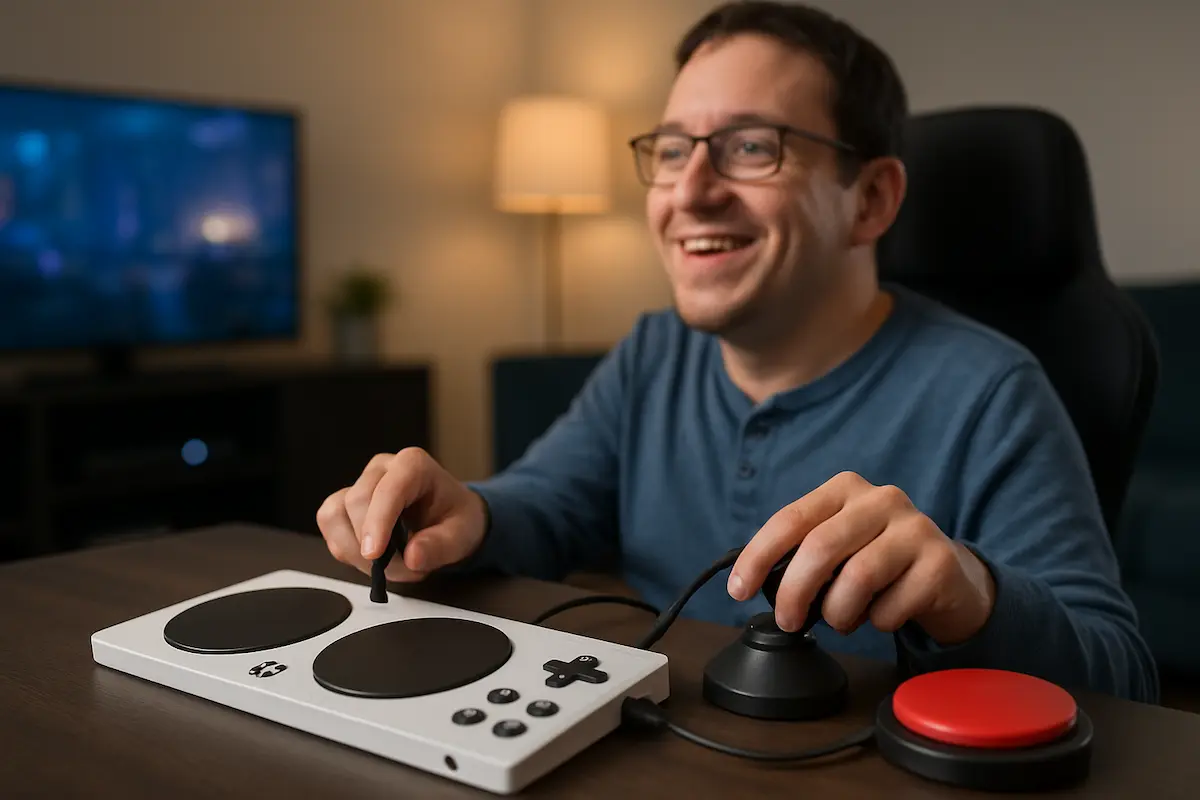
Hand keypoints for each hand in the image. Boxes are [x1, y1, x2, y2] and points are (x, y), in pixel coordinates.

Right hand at [316, 447, 488, 581]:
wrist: (449, 518)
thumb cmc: (456, 518)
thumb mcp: (462, 534)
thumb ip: (440, 546)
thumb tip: (412, 557)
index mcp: (414, 465)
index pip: (388, 490)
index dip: (377, 523)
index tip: (374, 555)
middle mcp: (382, 469)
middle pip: (356, 503)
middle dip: (372, 547)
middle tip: (405, 570)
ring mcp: (360, 484)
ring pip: (334, 514)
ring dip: (354, 551)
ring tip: (388, 568)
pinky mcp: (345, 504)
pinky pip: (331, 527)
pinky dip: (347, 551)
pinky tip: (374, 560)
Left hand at [727, 471, 995, 645]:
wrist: (948, 577)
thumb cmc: (879, 562)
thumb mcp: (838, 546)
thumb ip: (801, 553)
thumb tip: (753, 581)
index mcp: (845, 489)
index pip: (790, 519)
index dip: (758, 556)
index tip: (738, 590)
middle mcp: (881, 499)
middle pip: (821, 547)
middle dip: (794, 592)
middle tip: (788, 621)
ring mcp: (915, 528)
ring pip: (857, 578)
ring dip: (839, 612)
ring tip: (842, 619)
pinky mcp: (941, 562)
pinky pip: (893, 605)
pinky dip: (878, 621)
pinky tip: (882, 615)